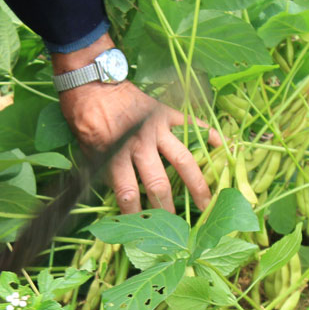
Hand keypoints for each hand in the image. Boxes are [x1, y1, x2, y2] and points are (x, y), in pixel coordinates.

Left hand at [53, 34, 220, 214]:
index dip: (135, 214)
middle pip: (159, 184)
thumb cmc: (84, 117)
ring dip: (196, 184)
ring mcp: (157, 128)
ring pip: (183, 160)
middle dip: (168, 209)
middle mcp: (140, 144)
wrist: (92, 80)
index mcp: (116, 155)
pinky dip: (209, 135)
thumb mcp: (86, 149)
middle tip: (177, 226)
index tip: (142, 229)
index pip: (128, 193)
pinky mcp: (167, 113)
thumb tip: (121, 197)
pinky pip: (192, 125)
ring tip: (207, 203)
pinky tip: (224, 148)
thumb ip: (106, 172)